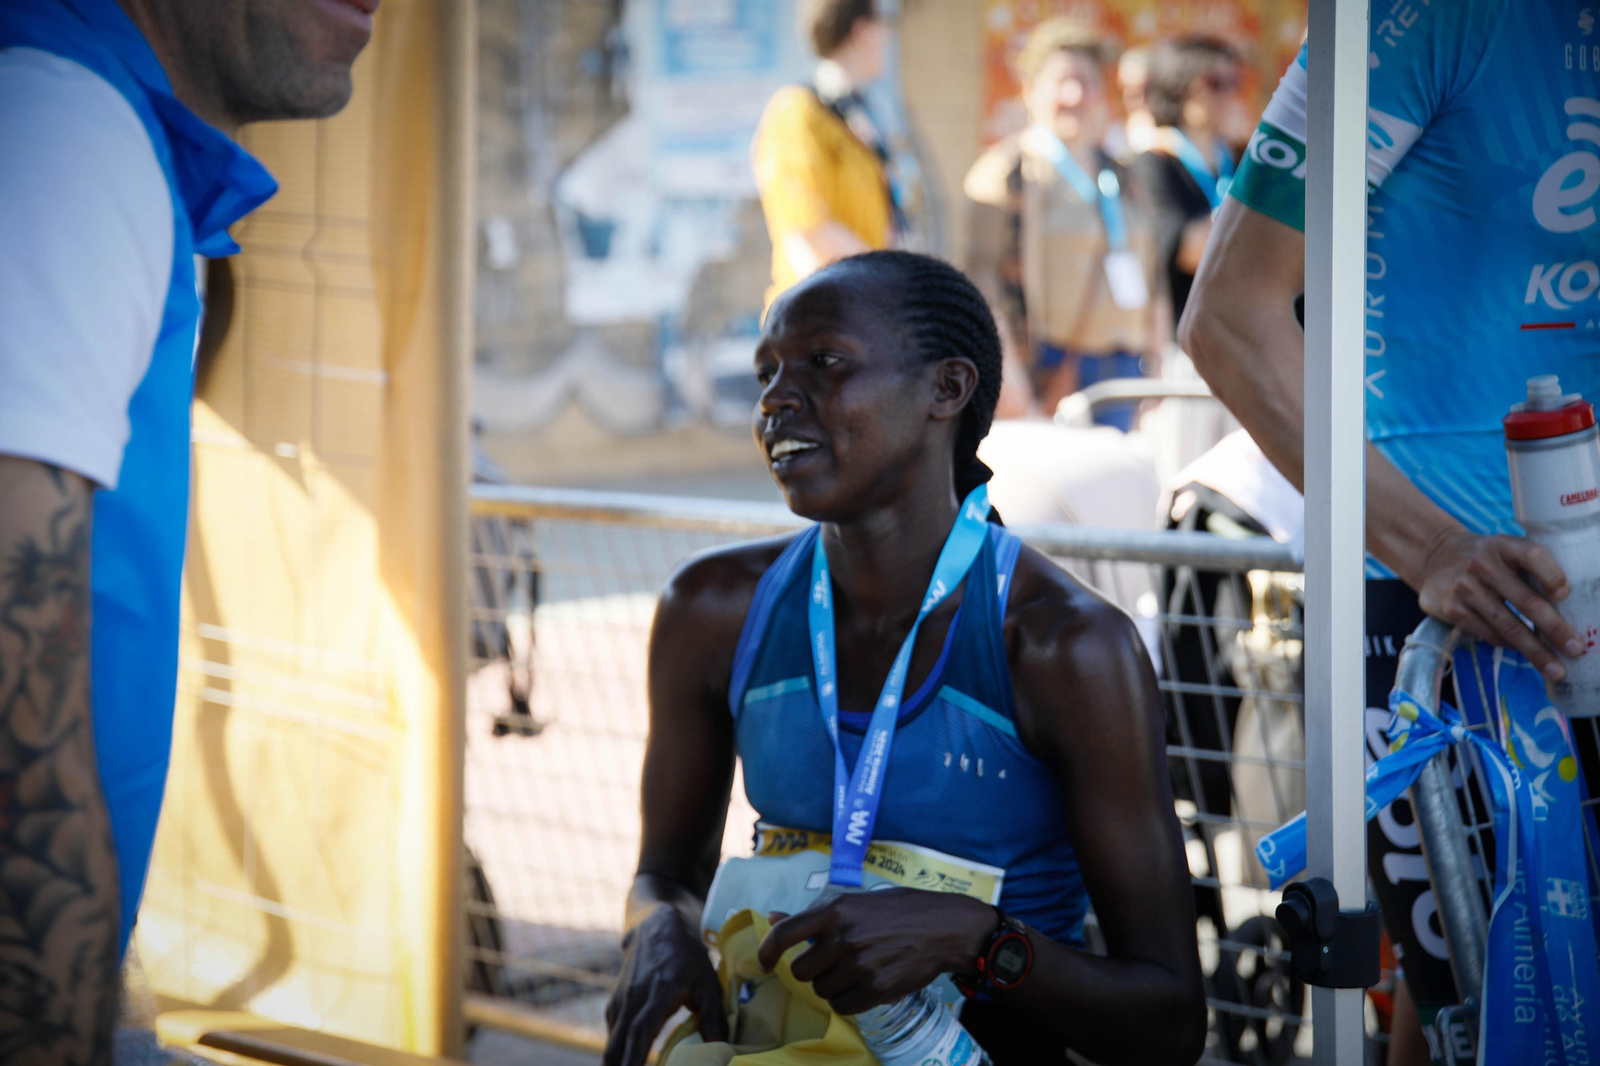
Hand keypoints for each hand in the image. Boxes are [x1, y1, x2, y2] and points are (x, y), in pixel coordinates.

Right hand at [604, 905, 727, 1065]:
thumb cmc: (687, 956)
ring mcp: (621, 1000)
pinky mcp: (615, 1002)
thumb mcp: (708, 981)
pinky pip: (613, 1033)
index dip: (634, 1057)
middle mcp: (633, 998)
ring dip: (616, 1061)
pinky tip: (623, 1062)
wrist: (657, 928)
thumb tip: (719, 1047)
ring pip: (612, 1040)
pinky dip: (616, 1051)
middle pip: (618, 1043)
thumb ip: (713, 1015)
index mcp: (658, 993)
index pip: (640, 1031)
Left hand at [757, 888, 996, 1015]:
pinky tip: (862, 986)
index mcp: (836, 910)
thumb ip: (815, 916)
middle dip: (813, 970)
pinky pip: (842, 1006)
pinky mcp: (875, 989)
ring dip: (831, 985)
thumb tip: (774, 918)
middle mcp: (843, 937)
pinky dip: (847, 1000)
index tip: (766, 962)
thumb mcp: (856, 902)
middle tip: (832, 962)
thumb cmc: (899, 910)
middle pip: (801, 971)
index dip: (768, 950)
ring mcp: (859, 965)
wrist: (944, 928)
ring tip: (854, 971)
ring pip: (822, 990)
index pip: (785, 933)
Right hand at [1416, 527, 1581, 680]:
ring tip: (1555, 669)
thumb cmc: (1486, 558)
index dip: (1551, 575)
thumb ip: (1531, 568)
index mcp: (1502, 545)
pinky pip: (1488, 633)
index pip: (1532, 556)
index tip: (1564, 594)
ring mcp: (1464, 588)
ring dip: (1535, 650)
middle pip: (1525, 600)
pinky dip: (1509, 645)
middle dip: (1554, 629)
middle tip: (1575, 649)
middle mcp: (1481, 564)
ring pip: (1507, 626)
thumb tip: (1570, 608)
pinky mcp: (1452, 609)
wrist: (1434, 555)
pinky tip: (1524, 651)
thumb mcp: (1505, 549)